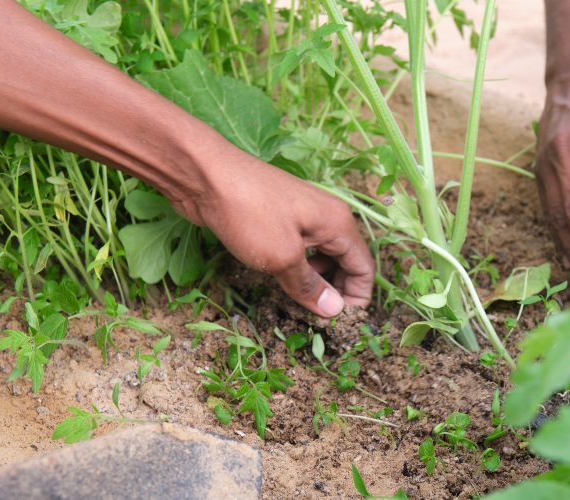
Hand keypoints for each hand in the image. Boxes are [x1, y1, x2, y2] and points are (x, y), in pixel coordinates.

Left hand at [174, 152, 373, 317]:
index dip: (356, 298)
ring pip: (322, 256)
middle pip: (346, 262)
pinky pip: (300, 248)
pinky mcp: (279, 218)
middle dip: (336, 291)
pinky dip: (298, 268)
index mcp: (338, 223)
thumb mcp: (282, 257)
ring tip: (298, 302)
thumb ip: (310, 285)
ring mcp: (303, 215)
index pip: (364, 268)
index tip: (338, 323)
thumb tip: (334, 309)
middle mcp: (327, 217)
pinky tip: (281, 280)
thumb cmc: (248, 213)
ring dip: (316, 281)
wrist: (205, 175)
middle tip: (315, 317)